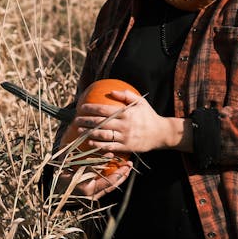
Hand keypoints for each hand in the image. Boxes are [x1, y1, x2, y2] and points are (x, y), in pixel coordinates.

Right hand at [55, 158, 132, 200]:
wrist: (58, 194)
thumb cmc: (61, 176)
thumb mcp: (65, 165)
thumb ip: (73, 157)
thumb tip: (78, 143)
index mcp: (81, 185)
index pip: (96, 172)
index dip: (104, 162)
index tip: (111, 154)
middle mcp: (89, 193)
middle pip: (109, 183)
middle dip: (120, 173)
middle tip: (128, 163)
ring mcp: (94, 196)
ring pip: (111, 187)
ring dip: (121, 177)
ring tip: (128, 167)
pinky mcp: (96, 197)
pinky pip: (108, 188)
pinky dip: (116, 180)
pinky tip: (122, 172)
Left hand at [74, 89, 192, 153]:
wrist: (161, 133)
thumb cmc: (148, 116)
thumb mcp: (140, 102)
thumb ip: (126, 95)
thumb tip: (111, 91)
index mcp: (126, 113)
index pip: (104, 109)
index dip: (91, 108)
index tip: (82, 107)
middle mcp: (124, 125)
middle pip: (101, 122)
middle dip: (86, 120)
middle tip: (76, 119)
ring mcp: (125, 137)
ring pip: (103, 135)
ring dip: (89, 133)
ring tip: (79, 131)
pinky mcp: (126, 147)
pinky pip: (110, 147)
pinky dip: (98, 145)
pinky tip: (89, 143)